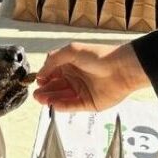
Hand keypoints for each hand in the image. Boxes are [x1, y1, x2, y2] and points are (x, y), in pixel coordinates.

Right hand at [33, 42, 149, 111]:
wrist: (122, 68)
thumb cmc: (99, 56)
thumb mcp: (72, 51)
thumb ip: (53, 60)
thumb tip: (40, 73)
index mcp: (70, 65)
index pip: (52, 73)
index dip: (44, 78)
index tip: (38, 81)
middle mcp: (75, 78)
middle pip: (56, 87)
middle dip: (45, 91)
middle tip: (36, 94)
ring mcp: (82, 91)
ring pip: (62, 97)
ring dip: (51, 99)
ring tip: (41, 99)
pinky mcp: (89, 103)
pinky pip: (72, 106)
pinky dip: (62, 106)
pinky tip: (53, 105)